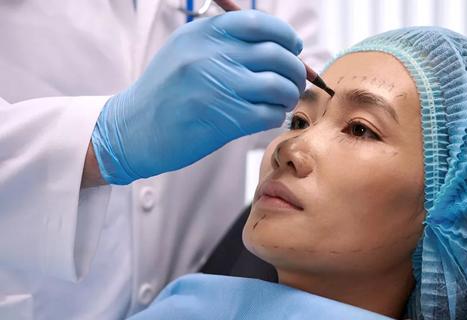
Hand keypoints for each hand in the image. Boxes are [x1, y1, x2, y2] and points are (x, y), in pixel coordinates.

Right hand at [91, 10, 305, 184]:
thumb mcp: (185, 50)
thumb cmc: (164, 92)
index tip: (293, 48)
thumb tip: (275, 46)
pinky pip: (268, 114)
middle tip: (295, 81)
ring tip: (284, 100)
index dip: (285, 35)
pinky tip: (270, 116)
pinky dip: (276, 115)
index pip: (258, 23)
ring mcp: (218, 87)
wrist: (132, 129)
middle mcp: (211, 56)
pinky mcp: (224, 120)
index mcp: (203, 34)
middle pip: (276, 55)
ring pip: (278, 85)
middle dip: (295, 69)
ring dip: (289, 94)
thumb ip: (223, 42)